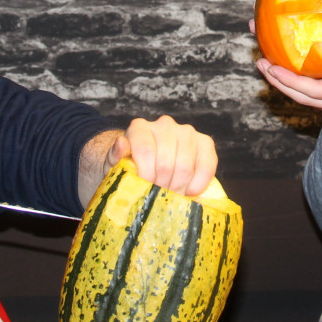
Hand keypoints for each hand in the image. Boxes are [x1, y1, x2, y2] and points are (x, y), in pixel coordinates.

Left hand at [103, 116, 217, 197]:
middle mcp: (164, 125)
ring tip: (170, 195)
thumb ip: (114, 156)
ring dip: (178, 187)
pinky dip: (199, 183)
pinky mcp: (204, 142)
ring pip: (185, 166)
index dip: (146, 176)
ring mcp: (186, 132)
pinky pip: (207, 165)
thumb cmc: (130, 167)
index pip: (145, 151)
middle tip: (157, 196)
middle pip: (166, 163)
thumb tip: (121, 144)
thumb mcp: (114, 165)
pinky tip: (190, 192)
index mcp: (140, 127)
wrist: (148, 164)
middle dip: (161, 186)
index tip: (144, 190)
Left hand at [256, 42, 321, 134]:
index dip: (289, 80)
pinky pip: (316, 94)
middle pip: (302, 97)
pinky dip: (300, 83)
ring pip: (307, 98)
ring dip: (285, 83)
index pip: (314, 92)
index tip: (271, 66)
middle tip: (260, 60)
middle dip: (278, 81)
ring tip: (268, 62)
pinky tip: (294, 67)